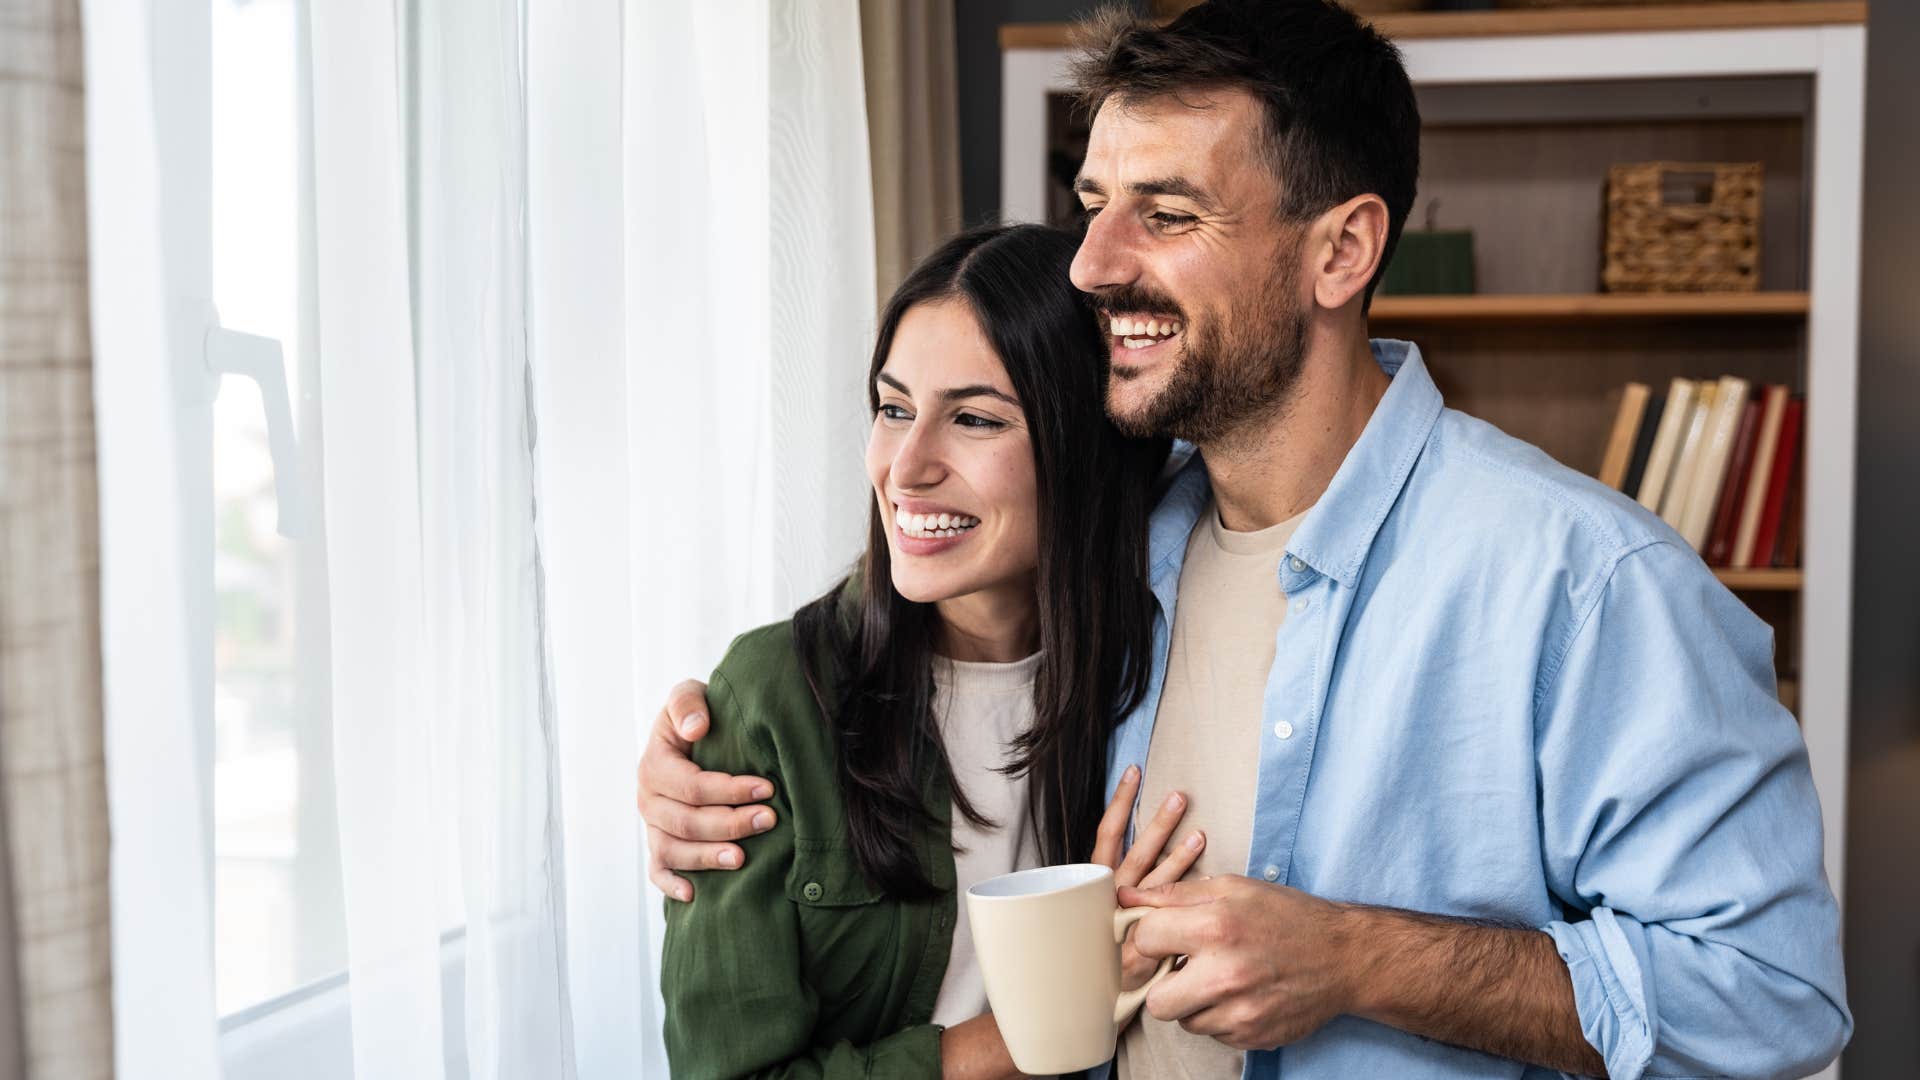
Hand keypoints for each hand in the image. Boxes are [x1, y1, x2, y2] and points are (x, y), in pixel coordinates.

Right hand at [637, 679, 777, 901]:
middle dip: (729, 823)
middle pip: (685, 821)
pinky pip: (658, 870)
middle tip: (769, 820)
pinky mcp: (659, 845)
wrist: (693, 734)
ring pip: (673, 850)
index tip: (768, 788)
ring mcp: (653, 825)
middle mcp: (648, 798)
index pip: (691, 785)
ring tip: (742, 860)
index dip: (729, 789)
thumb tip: (695, 729)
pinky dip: (670, 885)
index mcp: (654, 763)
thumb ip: (686, 703)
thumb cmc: (699, 716)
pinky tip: (693, 895)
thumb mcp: (689, 695)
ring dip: (707, 858)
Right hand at [1089, 765, 1205, 989]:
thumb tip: (1141, 854)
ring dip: (1174, 847)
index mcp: (1094, 882)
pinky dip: (1184, 882)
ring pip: (1152, 874)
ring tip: (1196, 825)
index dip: (1120, 802)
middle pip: (1134, 848)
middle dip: (1156, 821)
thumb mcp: (1101, 911)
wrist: (1083, 999)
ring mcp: (1125, 915)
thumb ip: (1118, 886)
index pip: (1107, 833)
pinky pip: (1164, 904)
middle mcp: (1108, 895)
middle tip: (1179, 796)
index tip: (1134, 772)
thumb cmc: (1094, 952)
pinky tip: (1204, 864)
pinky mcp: (1138, 936)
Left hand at [1117, 876, 1357, 1050]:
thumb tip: (1127, 897)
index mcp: (1216, 927)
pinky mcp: (1252, 1036)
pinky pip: (1212, 1034)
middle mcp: (1225, 974)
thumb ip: (1175, 894)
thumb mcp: (1233, 888)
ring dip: (1192, 1002)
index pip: (1145, 941)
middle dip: (1163, 984)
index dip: (1148, 938)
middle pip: (1156, 1000)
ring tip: (1219, 978)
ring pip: (1183, 1021)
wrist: (1344, 957)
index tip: (1161, 939)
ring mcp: (1240, 1012)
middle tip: (1184, 968)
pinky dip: (1219, 1016)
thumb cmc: (1287, 916)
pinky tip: (1241, 994)